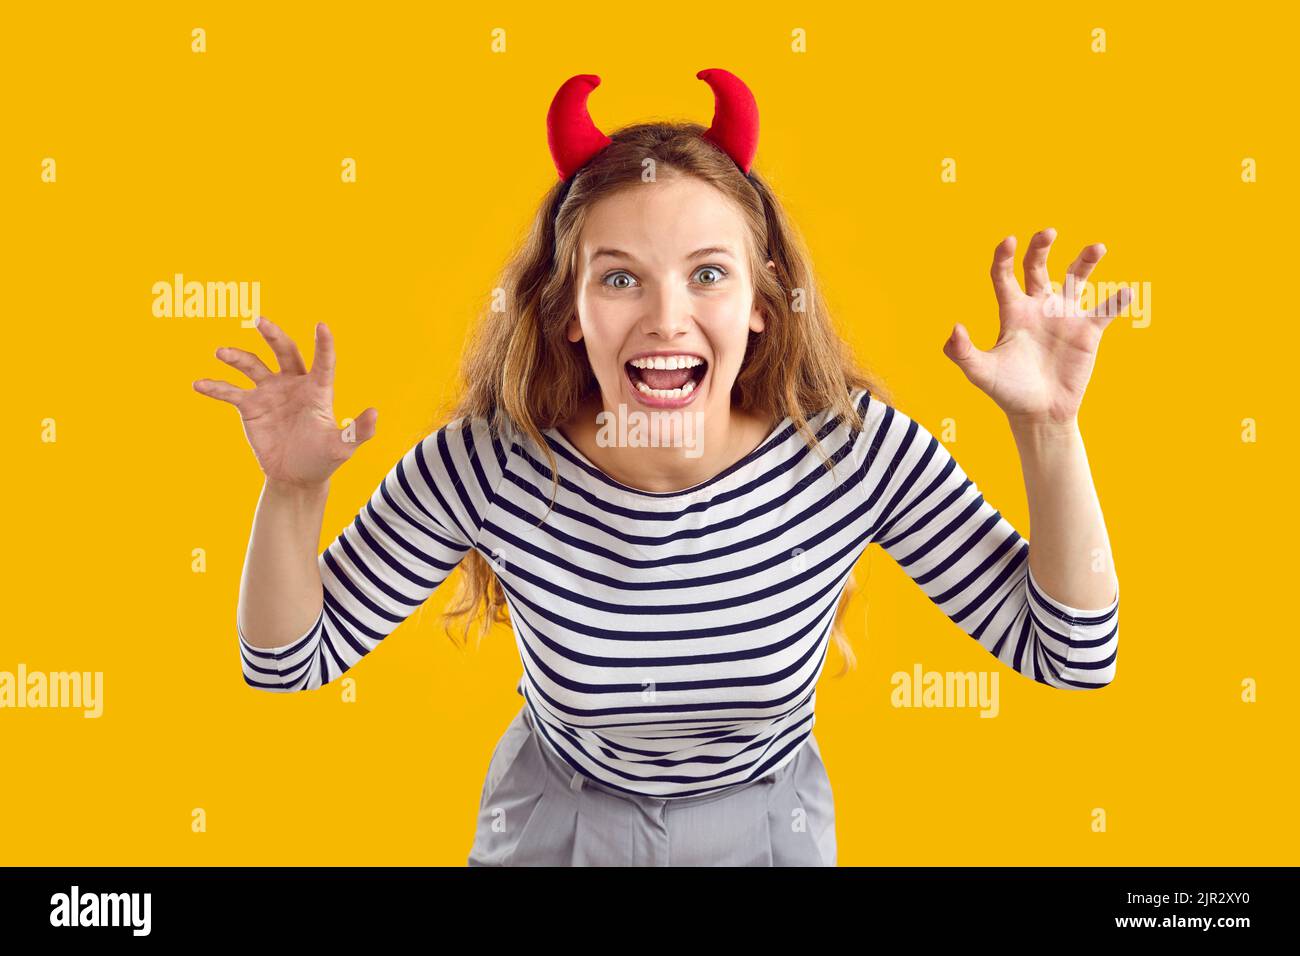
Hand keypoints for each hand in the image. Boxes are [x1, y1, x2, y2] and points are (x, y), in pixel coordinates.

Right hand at [192, 317, 377, 488]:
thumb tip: (374, 414)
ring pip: (253, 366)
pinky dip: (215, 387)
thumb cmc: (323, 459)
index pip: (322, 362)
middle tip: (259, 320)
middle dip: (272, 334)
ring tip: (222, 352)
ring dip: (237, 357)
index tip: (322, 324)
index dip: (323, 344)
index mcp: (317, 390)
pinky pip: (230, 392)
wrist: (296, 476)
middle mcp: (293, 384)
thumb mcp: (342, 448)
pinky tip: (198, 384)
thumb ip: (357, 430)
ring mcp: (270, 393)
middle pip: (284, 351)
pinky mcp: (250, 407)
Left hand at [942, 228, 1127, 426]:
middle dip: (1040, 247)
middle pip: (1038, 267)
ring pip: (1076, 279)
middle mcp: (1038, 308)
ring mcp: (1064, 317)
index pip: (1004, 276)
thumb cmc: (1008, 392)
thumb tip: (955, 329)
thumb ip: (963, 352)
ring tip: (1097, 248)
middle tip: (1048, 232)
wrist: (1039, 414)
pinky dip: (1117, 301)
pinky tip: (1126, 292)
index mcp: (1011, 312)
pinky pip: (1105, 311)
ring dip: (1086, 261)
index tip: (1009, 241)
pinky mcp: (1087, 332)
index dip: (1004, 257)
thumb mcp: (981, 373)